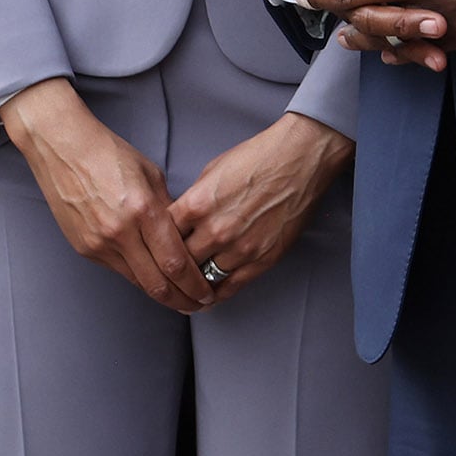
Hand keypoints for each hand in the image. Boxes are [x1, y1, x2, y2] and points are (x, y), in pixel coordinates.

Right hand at [2, 78, 214, 313]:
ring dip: (162, 294)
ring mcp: (98, 243)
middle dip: (183, 299)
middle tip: (200, 305)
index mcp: (143, 210)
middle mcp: (120, 232)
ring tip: (182, 298)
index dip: (195, 284)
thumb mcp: (152, 175)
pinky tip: (153, 279)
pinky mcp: (84, 248)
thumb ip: (169, 209)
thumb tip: (186, 236)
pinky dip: (139, 277)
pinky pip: (118, 270)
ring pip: (137, 281)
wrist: (63, 149)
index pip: (175, 261)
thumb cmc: (109, 154)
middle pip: (157, 283)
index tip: (208, 291)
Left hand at [167, 111, 351, 304]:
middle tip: (166, 275)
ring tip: (184, 291)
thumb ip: (193, 200)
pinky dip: (215, 295)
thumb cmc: (258, 157)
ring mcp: (239, 247)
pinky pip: (230, 287)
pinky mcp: (262, 258)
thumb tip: (180, 220)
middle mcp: (215, 230)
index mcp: (196, 204)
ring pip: (202, 280)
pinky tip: (207, 298)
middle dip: (172, 268)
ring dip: (192, 284)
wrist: (300, 157)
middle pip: (178, 263)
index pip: (161, 237)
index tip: (155, 251)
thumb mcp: (212, 171)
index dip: (156, 245)